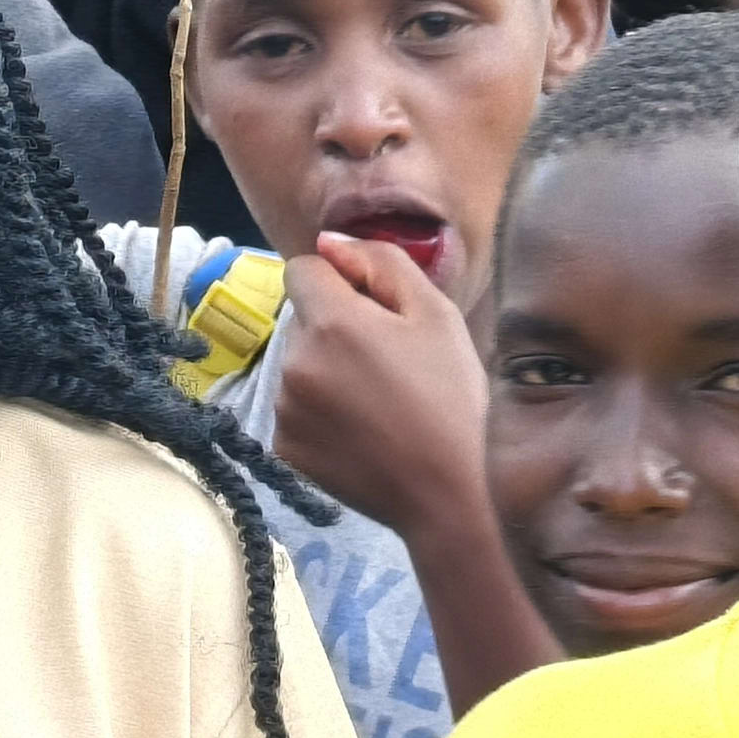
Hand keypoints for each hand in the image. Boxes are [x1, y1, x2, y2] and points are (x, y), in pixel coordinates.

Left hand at [271, 234, 492, 538]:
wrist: (453, 494)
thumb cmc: (454, 398)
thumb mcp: (436, 314)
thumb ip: (380, 263)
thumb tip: (329, 243)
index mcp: (331, 323)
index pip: (302, 268)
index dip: (340, 281)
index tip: (377, 311)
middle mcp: (293, 363)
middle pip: (301, 318)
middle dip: (335, 326)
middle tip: (388, 362)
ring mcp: (284, 410)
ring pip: (297, 362)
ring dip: (325, 368)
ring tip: (378, 400)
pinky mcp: (284, 448)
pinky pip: (294, 406)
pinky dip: (319, 410)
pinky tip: (361, 429)